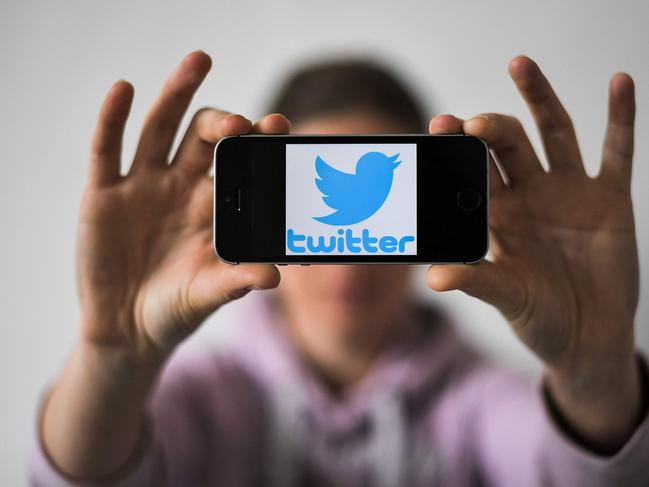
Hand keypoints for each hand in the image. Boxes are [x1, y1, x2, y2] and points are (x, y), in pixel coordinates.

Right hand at [78, 50, 288, 362]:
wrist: (128, 330)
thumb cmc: (176, 309)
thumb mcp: (207, 294)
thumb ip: (237, 281)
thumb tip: (274, 276)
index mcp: (214, 204)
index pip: (240, 160)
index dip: (258, 140)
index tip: (279, 125)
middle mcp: (182, 185)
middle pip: (204, 135)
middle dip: (223, 122)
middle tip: (241, 124)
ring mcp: (143, 185)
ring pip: (160, 128)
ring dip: (177, 93)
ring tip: (200, 61)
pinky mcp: (104, 193)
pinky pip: (107, 149)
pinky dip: (112, 118)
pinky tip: (124, 90)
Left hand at [426, 56, 640, 450]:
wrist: (587, 336)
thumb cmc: (538, 316)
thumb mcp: (505, 297)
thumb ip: (474, 281)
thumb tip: (433, 279)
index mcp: (496, 213)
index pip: (472, 171)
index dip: (456, 150)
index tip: (438, 127)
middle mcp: (528, 193)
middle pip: (507, 145)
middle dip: (490, 129)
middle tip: (473, 122)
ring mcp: (568, 191)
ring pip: (553, 133)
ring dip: (539, 98)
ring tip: (518, 64)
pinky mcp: (609, 198)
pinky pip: (616, 151)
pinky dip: (621, 117)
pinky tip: (620, 82)